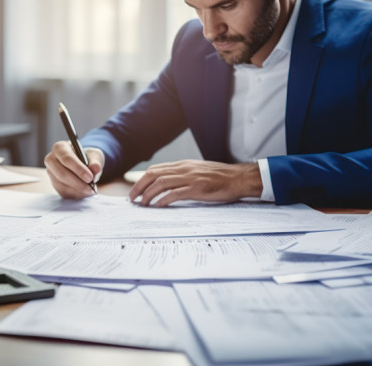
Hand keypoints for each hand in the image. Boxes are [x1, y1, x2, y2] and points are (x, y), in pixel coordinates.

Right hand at [44, 141, 103, 198]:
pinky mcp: (54, 184)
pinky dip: (76, 194)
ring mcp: (51, 173)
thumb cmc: (87, 157)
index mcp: (59, 148)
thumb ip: (95, 161)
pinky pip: (63, 192)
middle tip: (91, 187)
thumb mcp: (94, 156)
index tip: (90, 177)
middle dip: (77, 183)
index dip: (78, 169)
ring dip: (78, 190)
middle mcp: (51, 160)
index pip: (66, 158)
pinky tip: (84, 192)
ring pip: (62, 185)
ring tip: (90, 190)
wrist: (83, 164)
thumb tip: (95, 168)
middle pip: (62, 174)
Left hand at [128, 159, 261, 205]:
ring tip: (142, 204)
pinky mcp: (197, 188)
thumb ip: (184, 175)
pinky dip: (163, 200)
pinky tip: (157, 206)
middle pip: (154, 175)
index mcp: (183, 165)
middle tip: (132, 198)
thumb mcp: (198, 171)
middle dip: (139, 186)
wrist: (238, 178)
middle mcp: (184, 169)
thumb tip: (168, 184)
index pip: (156, 169)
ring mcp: (190, 178)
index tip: (135, 190)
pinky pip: (175, 193)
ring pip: (161, 183)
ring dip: (148, 194)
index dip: (142, 179)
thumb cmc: (220, 177)